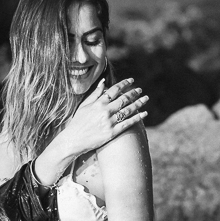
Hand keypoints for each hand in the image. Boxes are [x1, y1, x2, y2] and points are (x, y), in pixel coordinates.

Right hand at [31, 77, 148, 186]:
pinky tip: (144, 113)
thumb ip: (95, 93)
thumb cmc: (78, 122)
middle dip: (134, 93)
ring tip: (146, 98)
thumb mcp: (84, 105)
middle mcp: (105, 110)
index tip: (131, 80)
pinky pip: (128, 123)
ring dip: (139, 103)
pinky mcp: (113, 132)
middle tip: (140, 89)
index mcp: (98, 102)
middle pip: (124, 98)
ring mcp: (110, 122)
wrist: (74, 140)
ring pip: (128, 110)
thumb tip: (103, 82)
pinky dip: (137, 117)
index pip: (114, 89)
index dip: (124, 84)